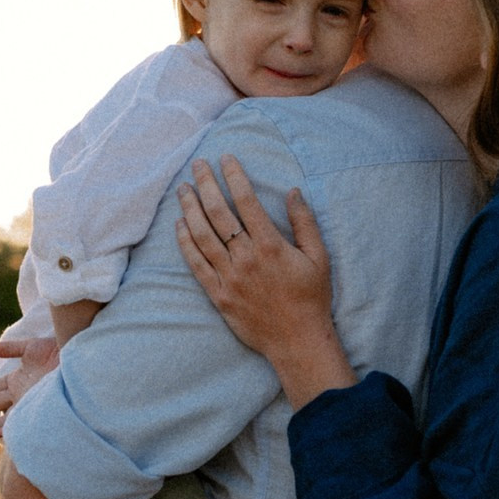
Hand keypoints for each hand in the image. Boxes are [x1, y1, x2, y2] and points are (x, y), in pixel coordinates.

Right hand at [0, 335, 60, 439]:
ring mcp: (29, 402)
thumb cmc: (57, 351)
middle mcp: (22, 392)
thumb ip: (11, 349)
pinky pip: (21, 421)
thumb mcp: (31, 347)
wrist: (77, 359)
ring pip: (6, 416)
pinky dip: (10, 428)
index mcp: (19, 378)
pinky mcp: (38, 409)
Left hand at [174, 157, 357, 409]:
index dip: (234, 176)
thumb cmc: (311, 298)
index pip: (246, 202)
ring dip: (189, 208)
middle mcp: (246, 259)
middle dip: (206, 184)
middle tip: (198, 165)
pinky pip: (196, 265)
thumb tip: (293, 191)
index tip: (226, 158)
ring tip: (183, 189)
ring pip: (202, 236)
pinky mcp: (218, 296)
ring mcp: (229, 278)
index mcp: (271, 246)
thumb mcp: (319, 257)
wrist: (297, 340)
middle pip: (218, 213)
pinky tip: (179, 224)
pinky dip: (185, 242)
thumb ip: (305, 223)